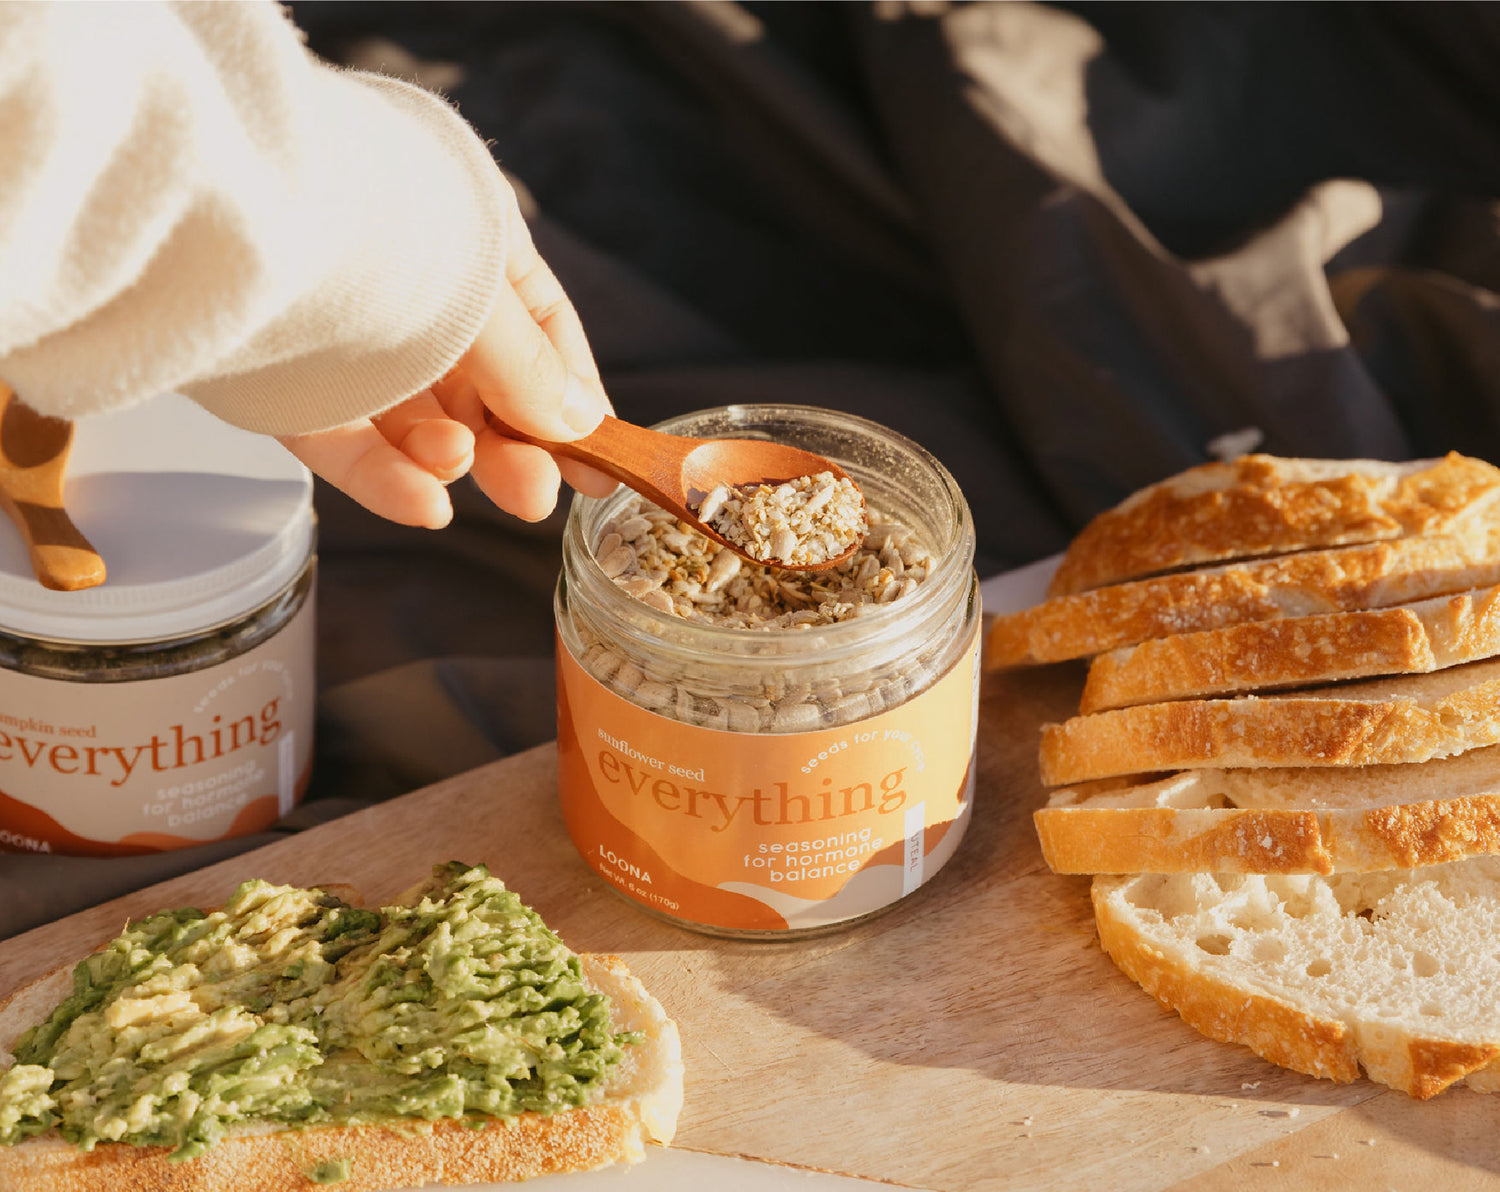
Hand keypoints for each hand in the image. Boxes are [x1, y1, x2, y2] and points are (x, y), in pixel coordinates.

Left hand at [278, 178, 614, 527]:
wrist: (229, 204)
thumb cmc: (376, 222)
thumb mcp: (482, 298)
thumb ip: (529, 369)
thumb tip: (580, 425)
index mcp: (474, 241)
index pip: (542, 331)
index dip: (572, 402)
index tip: (597, 468)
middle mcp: (416, 289)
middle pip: (481, 386)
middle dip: (510, 446)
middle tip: (534, 497)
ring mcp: (348, 335)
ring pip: (413, 419)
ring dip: (442, 456)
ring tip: (452, 469)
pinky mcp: (286, 381)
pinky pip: (346, 439)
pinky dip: (385, 477)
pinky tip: (422, 505)